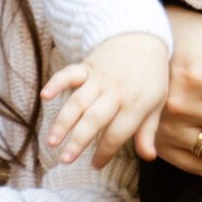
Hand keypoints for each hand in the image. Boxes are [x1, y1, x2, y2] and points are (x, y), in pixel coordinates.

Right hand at [41, 32, 169, 167]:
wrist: (142, 36)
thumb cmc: (151, 75)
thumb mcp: (157, 103)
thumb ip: (148, 131)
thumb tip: (148, 157)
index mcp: (135, 104)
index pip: (117, 134)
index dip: (105, 152)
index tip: (95, 165)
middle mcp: (115, 93)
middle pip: (94, 120)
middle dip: (78, 141)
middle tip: (65, 160)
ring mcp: (99, 79)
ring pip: (78, 102)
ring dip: (63, 122)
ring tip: (52, 141)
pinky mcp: (87, 66)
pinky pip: (70, 74)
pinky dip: (56, 83)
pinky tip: (44, 96)